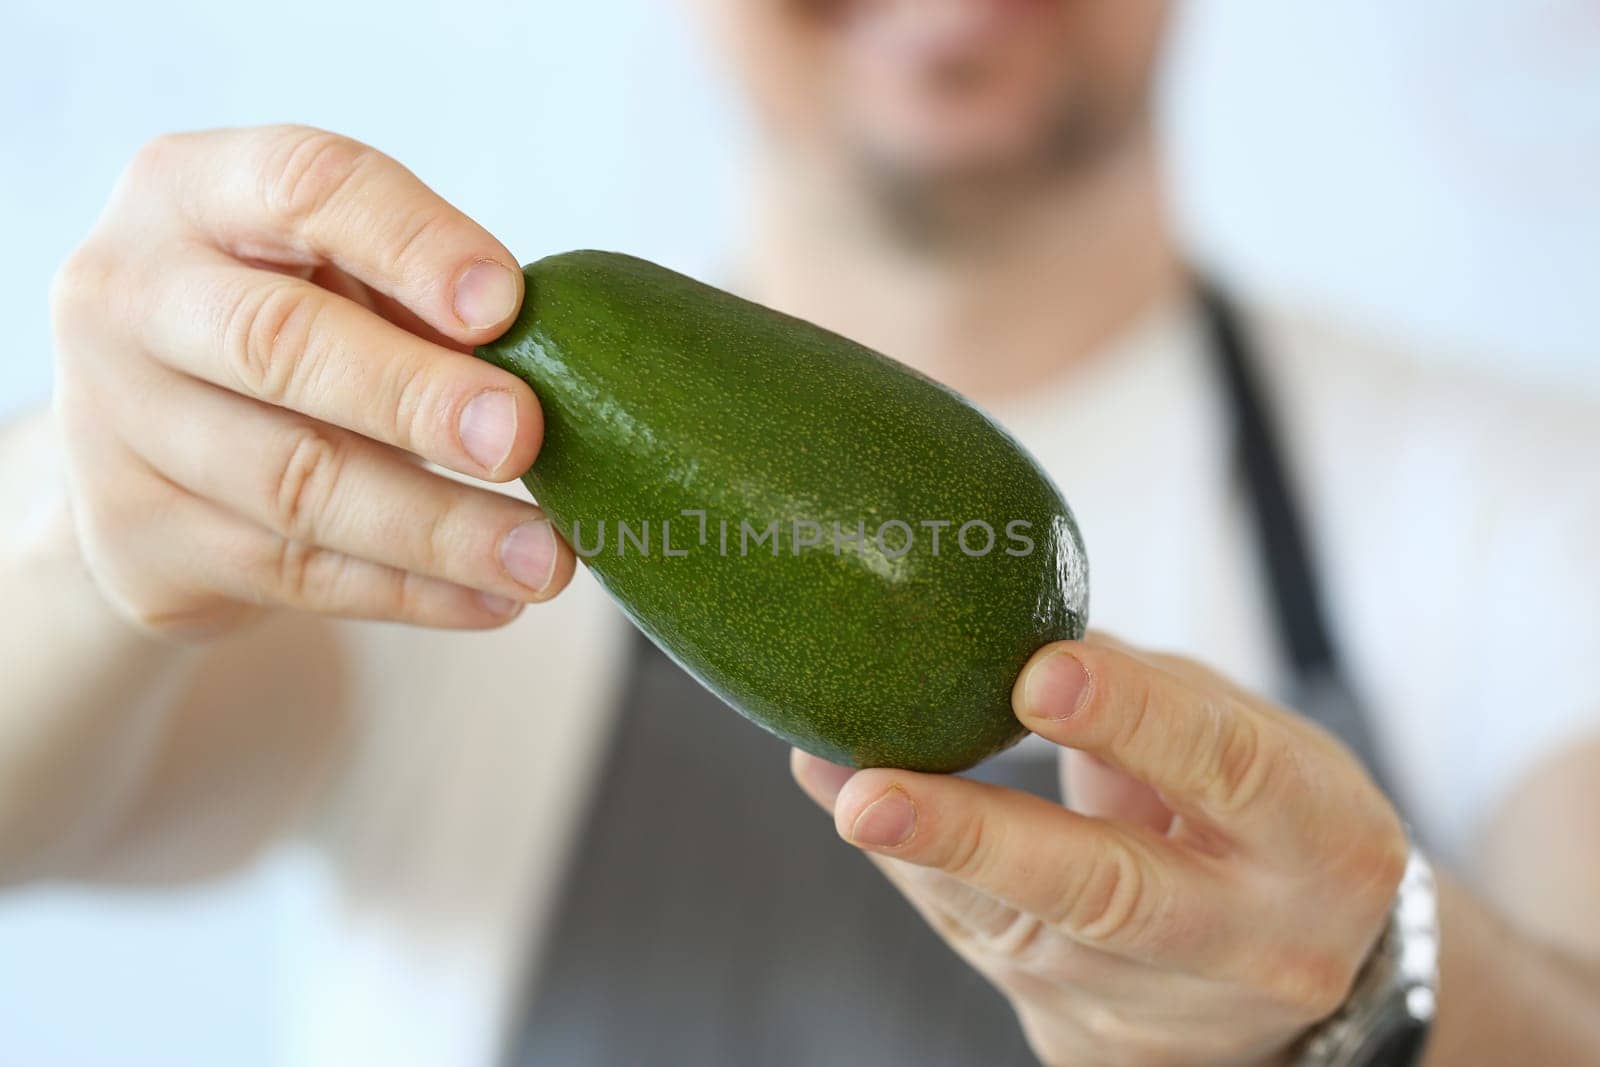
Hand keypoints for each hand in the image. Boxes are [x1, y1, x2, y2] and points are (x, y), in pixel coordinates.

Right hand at [49, 125, 576, 637]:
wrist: (138, 443)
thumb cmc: (282, 323)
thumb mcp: (336, 274)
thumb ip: (419, 296)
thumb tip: (548, 362)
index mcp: (189, 191)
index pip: (304, 186)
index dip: (413, 243)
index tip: (507, 304)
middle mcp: (128, 296)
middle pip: (277, 344)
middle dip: (414, 396)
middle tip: (522, 438)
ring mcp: (117, 425)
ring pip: (294, 484)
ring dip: (437, 529)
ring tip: (543, 560)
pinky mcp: (140, 540)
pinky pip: (296, 575)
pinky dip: (411, 592)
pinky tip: (494, 599)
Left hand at [792, 633, 1407, 1065]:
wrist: (1322, 983)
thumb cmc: (1267, 817)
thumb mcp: (1247, 737)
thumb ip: (1142, 690)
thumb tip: (1007, 624)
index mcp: (1322, 837)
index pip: (1227, 768)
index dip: (1134, 718)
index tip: (1034, 674)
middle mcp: (1256, 943)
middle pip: (1109, 895)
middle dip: (978, 839)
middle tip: (869, 793)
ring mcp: (1169, 1013)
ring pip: (1023, 935)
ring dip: (918, 854)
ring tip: (832, 779)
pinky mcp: (1098, 1046)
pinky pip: (992, 953)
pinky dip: (924, 878)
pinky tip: (860, 812)